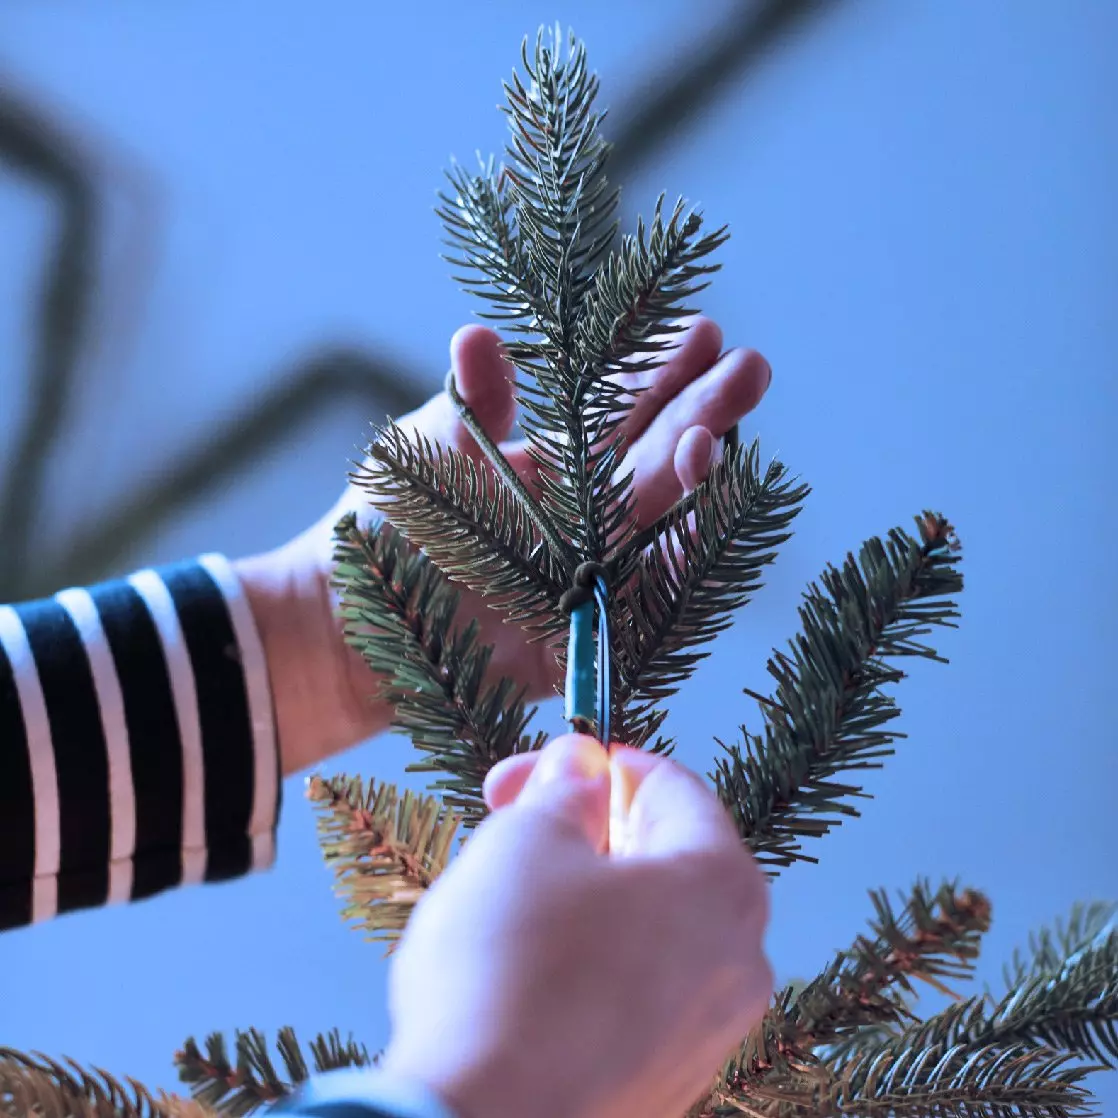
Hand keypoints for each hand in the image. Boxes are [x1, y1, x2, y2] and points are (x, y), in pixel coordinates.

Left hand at [236, 318, 771, 773]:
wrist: (344, 624)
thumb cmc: (384, 528)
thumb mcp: (425, 453)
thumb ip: (468, 405)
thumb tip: (478, 334)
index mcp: (554, 463)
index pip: (622, 410)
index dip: (661, 371)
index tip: (701, 329)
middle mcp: (583, 515)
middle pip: (658, 457)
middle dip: (706, 410)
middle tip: (749, 366)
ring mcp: (589, 573)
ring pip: (661, 524)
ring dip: (695, 481)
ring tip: (713, 437)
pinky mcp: (582, 635)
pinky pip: (642, 605)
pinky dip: (674, 568)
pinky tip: (698, 522)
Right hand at [379, 734, 772, 1117]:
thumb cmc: (510, 969)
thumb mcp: (527, 842)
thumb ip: (566, 789)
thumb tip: (583, 765)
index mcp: (722, 883)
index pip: (672, 786)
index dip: (599, 763)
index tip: (540, 766)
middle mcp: (739, 959)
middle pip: (666, 856)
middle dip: (586, 828)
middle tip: (513, 820)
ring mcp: (709, 1032)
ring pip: (649, 927)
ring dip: (585, 894)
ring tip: (509, 896)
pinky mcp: (668, 1084)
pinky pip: (637, 992)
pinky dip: (591, 962)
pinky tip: (525, 972)